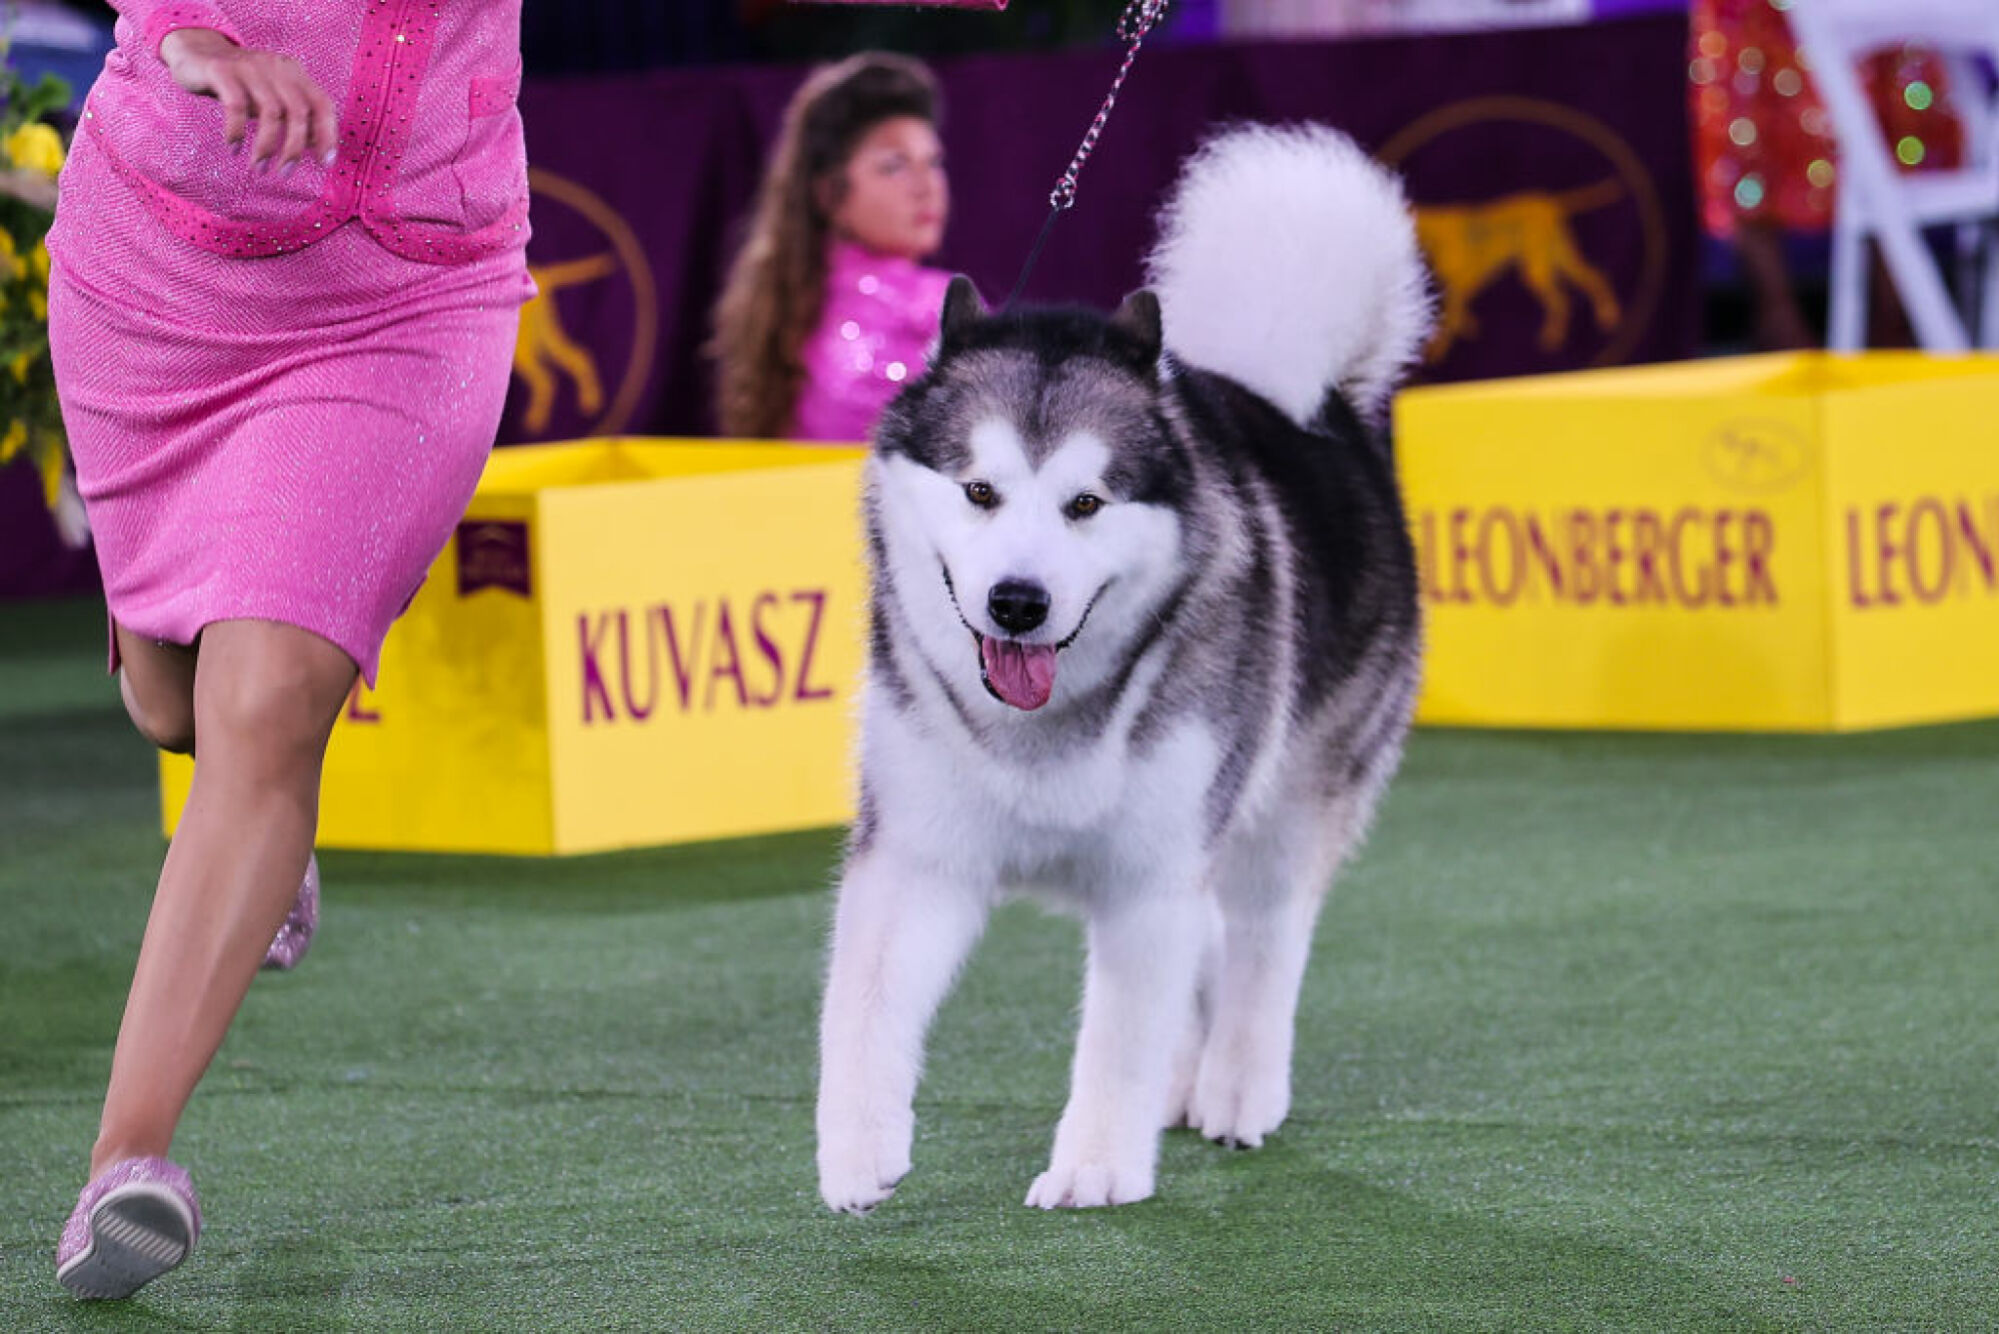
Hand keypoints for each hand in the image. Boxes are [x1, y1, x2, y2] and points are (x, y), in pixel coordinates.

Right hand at [158, 27, 337, 172]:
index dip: (328, 135)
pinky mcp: (221, 70)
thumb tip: (318, 146)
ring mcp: (249, 67)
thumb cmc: (241, 84)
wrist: (195, 52)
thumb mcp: (272, 96)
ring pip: (270, 112)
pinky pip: (235, 106)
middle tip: (284, 173)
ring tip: (259, 168)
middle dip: (294, 149)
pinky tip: (233, 149)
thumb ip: (294, 116)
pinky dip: (236, 132)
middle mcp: (275, 67)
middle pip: (298, 112)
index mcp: (294, 73)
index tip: (324, 164)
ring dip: (266, 147)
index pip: (322, 104)